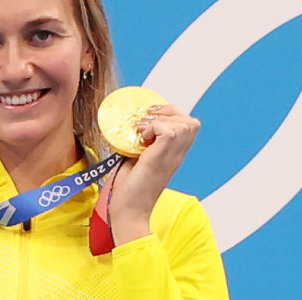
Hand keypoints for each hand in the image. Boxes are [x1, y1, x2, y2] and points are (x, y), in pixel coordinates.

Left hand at [108, 104, 200, 245]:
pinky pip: (168, 131)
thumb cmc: (130, 188)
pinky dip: (153, 127)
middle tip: (147, 120)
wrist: (129, 210)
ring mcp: (171, 157)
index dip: (172, 114)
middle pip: (192, 121)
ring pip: (185, 124)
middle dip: (169, 112)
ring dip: (161, 120)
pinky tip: (141, 137)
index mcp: (174, 154)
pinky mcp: (160, 158)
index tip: (150, 118)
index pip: (189, 125)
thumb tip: (133, 128)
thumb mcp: (138, 159)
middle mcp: (177, 155)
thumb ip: (141, 144)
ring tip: (143, 130)